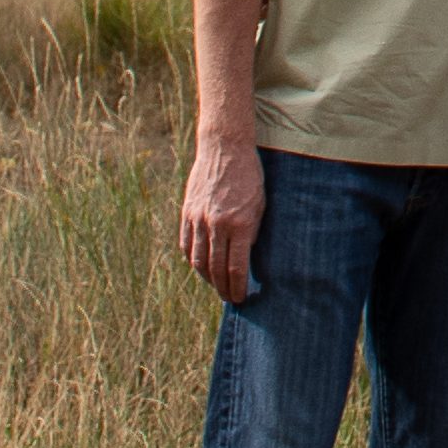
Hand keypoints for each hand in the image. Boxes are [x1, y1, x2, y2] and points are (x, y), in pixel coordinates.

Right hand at [179, 135, 264, 303]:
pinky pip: (187, 245)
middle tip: (230, 298)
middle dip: (223, 288)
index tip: (242, 298)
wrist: (225, 149)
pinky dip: (193, 260)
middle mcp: (217, 224)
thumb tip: (245, 257)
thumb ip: (252, 232)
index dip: (238, 286)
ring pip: (198, 260)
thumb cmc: (250, 176)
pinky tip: (201, 267)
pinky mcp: (187, 213)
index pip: (236, 267)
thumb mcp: (261, 204)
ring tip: (216, 287)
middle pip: (216, 268)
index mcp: (240, 224)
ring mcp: (199, 219)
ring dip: (207, 278)